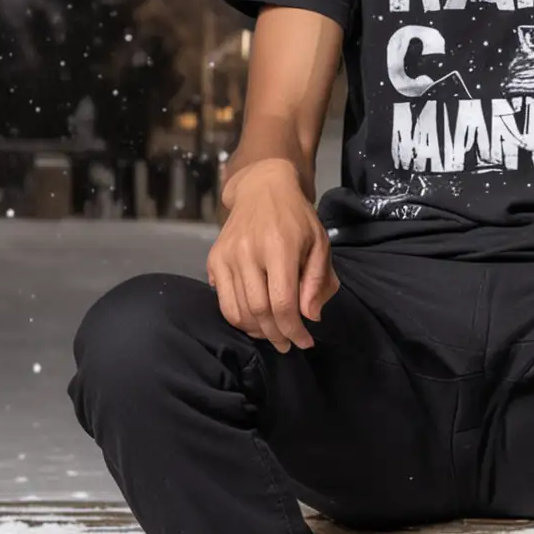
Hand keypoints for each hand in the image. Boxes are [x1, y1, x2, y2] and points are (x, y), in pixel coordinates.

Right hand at [207, 158, 339, 352]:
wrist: (263, 189)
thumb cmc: (297, 218)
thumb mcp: (320, 244)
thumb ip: (317, 280)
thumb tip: (310, 317)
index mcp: (279, 247)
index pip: (282, 302)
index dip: (294, 329)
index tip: (305, 342)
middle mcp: (248, 252)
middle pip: (259, 310)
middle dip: (276, 335)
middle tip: (288, 344)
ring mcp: (226, 256)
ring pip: (237, 311)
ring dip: (256, 331)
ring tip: (273, 334)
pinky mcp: (214, 260)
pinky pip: (223, 301)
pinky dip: (239, 318)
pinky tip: (255, 319)